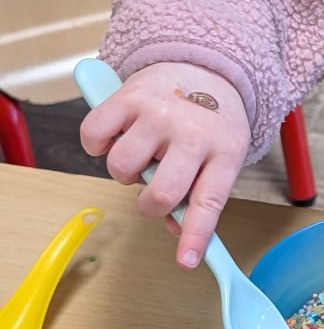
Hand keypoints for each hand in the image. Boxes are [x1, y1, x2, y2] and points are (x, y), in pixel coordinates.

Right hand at [79, 62, 250, 267]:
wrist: (206, 67)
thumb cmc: (212, 122)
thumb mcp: (221, 157)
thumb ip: (200, 196)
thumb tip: (176, 234)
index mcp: (224, 151)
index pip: (209, 202)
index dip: (195, 236)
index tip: (186, 261)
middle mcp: (192, 132)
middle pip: (161, 192)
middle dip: (150, 206)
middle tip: (153, 193)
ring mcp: (160, 113)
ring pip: (121, 167)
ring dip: (124, 173)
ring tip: (140, 157)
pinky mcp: (129, 96)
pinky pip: (94, 135)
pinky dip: (97, 145)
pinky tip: (117, 137)